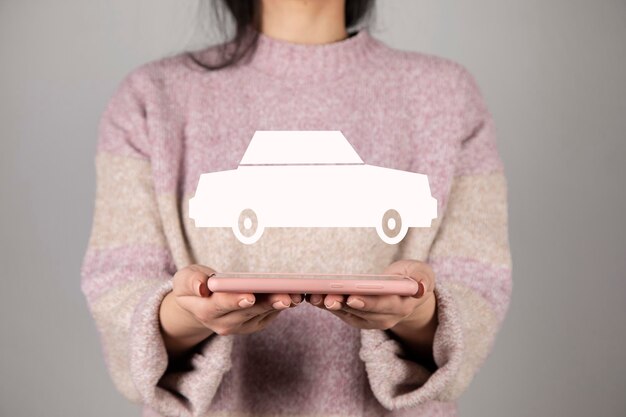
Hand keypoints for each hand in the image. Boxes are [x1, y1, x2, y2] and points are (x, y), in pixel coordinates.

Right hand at [159, 264, 302, 357]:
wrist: (201, 302)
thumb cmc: (194, 285)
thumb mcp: (184, 279)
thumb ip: (191, 281)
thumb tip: (201, 287)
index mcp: (205, 310)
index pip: (221, 305)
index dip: (235, 300)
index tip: (249, 297)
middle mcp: (223, 323)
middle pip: (248, 311)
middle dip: (267, 303)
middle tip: (285, 297)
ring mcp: (240, 326)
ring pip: (263, 314)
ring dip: (280, 304)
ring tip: (296, 295)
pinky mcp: (254, 324)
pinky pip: (270, 315)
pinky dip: (282, 306)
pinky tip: (295, 296)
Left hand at [305, 259, 435, 331]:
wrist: (407, 294)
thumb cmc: (413, 278)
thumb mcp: (422, 274)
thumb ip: (422, 278)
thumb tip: (421, 287)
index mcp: (403, 305)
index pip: (384, 305)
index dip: (368, 302)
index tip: (352, 297)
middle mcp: (387, 318)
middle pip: (362, 312)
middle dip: (343, 304)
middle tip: (327, 298)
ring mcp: (371, 321)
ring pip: (349, 315)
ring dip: (331, 306)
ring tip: (315, 296)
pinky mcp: (359, 319)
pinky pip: (342, 314)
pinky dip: (328, 306)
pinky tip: (315, 297)